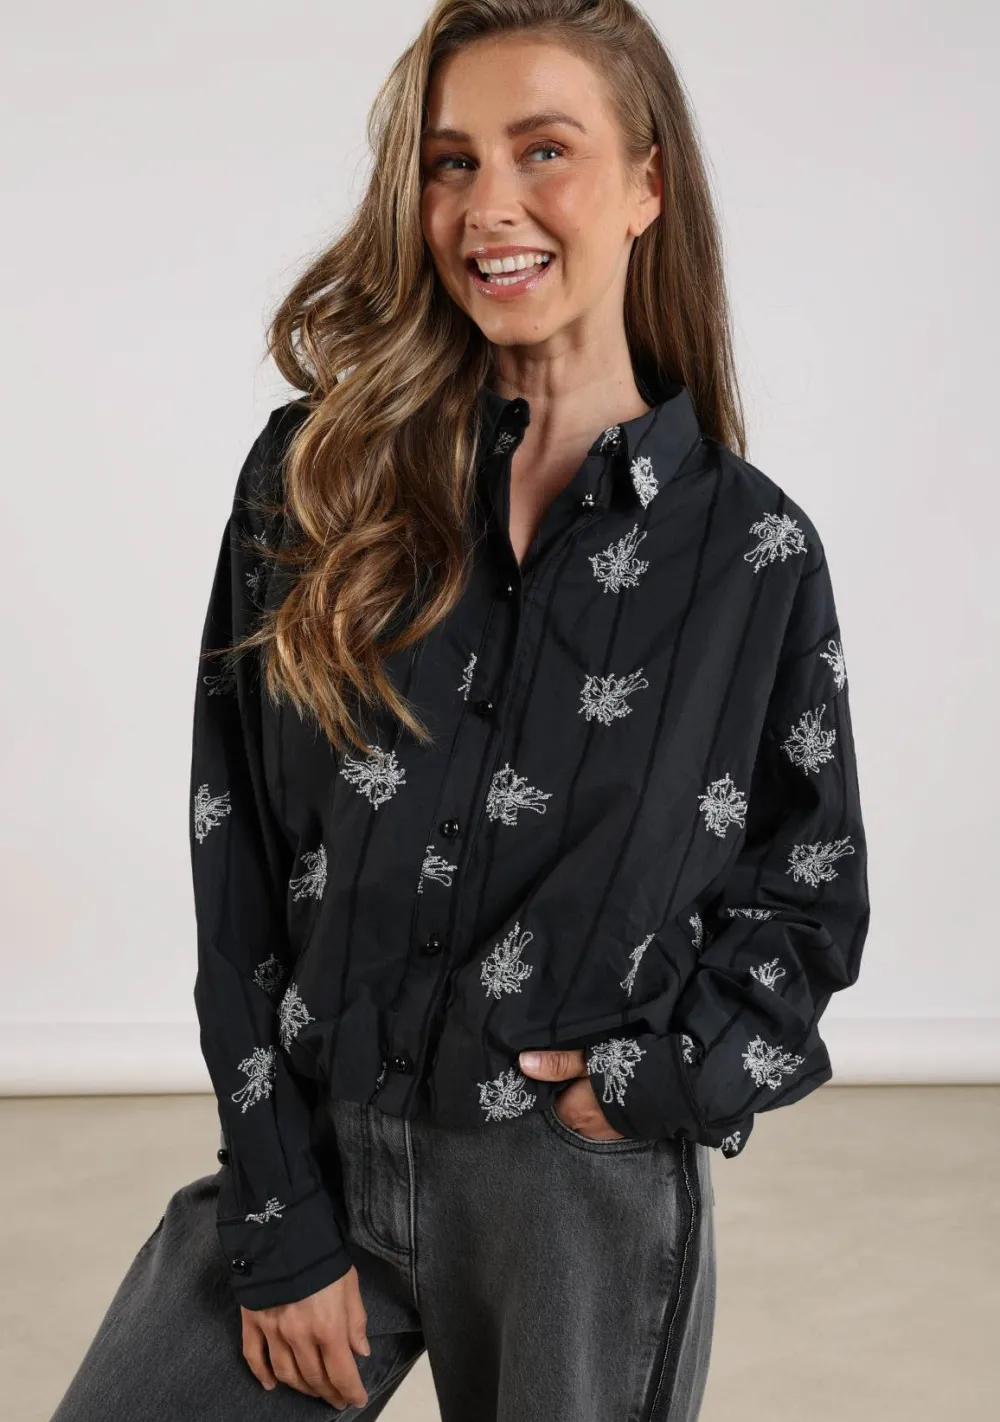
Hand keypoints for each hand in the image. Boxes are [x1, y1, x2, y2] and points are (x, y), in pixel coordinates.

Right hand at [240, 1264, 369, 1407]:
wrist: (284, 1231)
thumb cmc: (323, 1257)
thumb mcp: (349, 1284)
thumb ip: (356, 1320)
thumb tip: (361, 1351)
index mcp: (328, 1326)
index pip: (341, 1372)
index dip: (351, 1390)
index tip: (357, 1399)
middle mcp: (299, 1335)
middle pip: (314, 1377)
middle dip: (328, 1392)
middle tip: (337, 1398)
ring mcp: (273, 1331)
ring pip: (287, 1373)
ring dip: (302, 1388)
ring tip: (313, 1391)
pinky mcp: (253, 1321)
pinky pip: (254, 1357)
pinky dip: (262, 1375)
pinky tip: (271, 1386)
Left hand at [518, 1048, 627, 1140]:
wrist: (678, 1087)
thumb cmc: (628, 1069)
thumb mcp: (590, 1058)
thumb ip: (557, 1063)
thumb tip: (523, 1063)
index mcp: (573, 1112)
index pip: (549, 1100)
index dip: (552, 1083)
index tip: (557, 1068)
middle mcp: (586, 1129)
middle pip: (567, 1110)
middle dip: (569, 1094)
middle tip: (577, 1070)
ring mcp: (607, 1134)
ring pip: (586, 1115)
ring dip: (588, 1101)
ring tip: (595, 1078)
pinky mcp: (625, 1132)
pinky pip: (604, 1119)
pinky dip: (604, 1107)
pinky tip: (612, 1091)